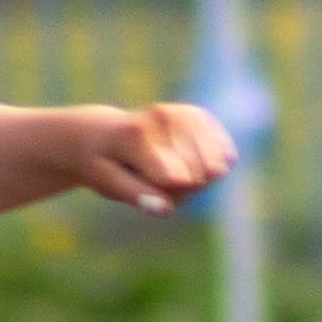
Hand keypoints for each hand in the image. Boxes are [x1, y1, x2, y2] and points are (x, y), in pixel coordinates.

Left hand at [53, 102, 232, 213]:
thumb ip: (136, 195)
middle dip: (182, 190)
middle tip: (153, 180)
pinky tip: (202, 164)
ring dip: (199, 178)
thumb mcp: (107, 183)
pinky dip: (216, 160)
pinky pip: (220, 146)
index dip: (166, 196)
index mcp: (136, 135)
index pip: (176, 182)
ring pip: (213, 164)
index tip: (144, 189)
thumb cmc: (104, 163)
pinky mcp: (196, 114)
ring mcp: (181, 112)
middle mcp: (162, 117)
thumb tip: (167, 209)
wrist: (101, 133)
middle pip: (197, 176)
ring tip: (172, 172)